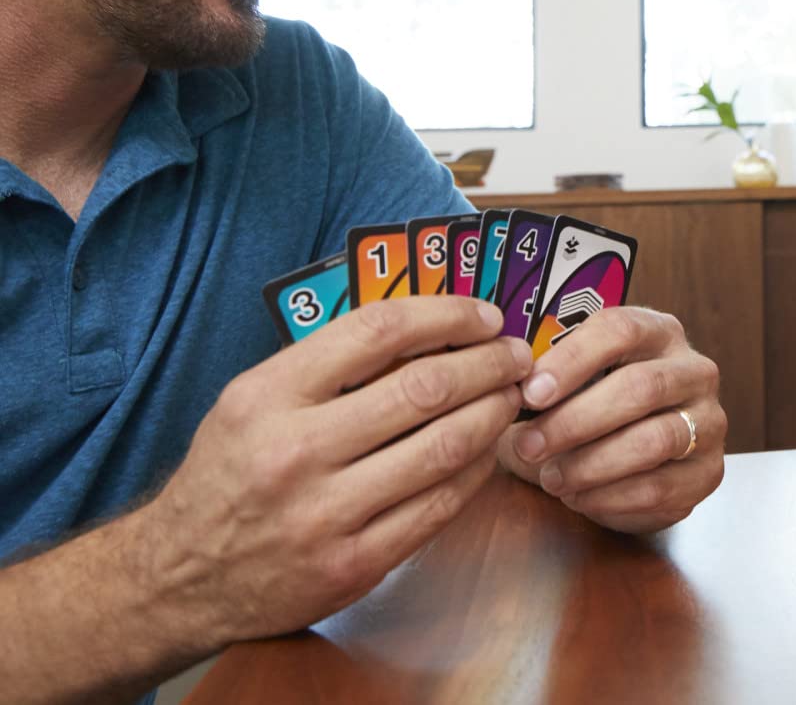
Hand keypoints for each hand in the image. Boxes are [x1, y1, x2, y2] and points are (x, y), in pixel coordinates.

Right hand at [138, 297, 528, 645]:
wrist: (179, 579)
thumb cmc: (230, 474)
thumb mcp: (253, 401)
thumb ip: (328, 365)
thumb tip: (431, 327)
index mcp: (266, 397)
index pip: (378, 331)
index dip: (447, 315)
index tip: (485, 317)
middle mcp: (294, 452)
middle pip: (424, 388)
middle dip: (489, 364)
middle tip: (517, 356)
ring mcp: (325, 515)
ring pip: (444, 447)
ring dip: (494, 414)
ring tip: (512, 397)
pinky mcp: (353, 565)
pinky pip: (439, 506)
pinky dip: (477, 470)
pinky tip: (488, 450)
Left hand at [500, 308, 725, 533]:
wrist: (633, 461)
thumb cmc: (592, 410)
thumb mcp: (570, 383)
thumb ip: (545, 377)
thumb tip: (507, 386)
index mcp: (659, 332)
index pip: (621, 330)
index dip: (573, 360)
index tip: (530, 393)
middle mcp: (695, 370)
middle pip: (640, 387)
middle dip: (575, 420)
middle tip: (529, 445)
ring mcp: (709, 422)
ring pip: (653, 440)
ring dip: (591, 464)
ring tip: (550, 478)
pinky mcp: (709, 472)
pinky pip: (660, 487)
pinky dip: (610, 497)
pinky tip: (578, 497)